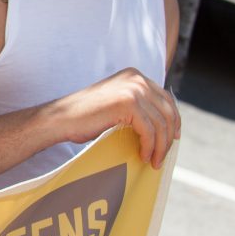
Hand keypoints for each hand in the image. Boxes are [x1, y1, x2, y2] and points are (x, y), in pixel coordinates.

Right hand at [53, 69, 179, 167]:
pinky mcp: (128, 103)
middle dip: (168, 137)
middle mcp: (136, 78)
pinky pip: (149, 131)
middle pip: (167, 111)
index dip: (173, 121)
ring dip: (160, 146)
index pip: (166, 99)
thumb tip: (163, 124)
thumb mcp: (116, 103)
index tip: (173, 138)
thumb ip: (137, 104)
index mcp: (134, 75)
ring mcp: (133, 89)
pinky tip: (143, 156)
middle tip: (162, 156)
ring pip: (160, 124)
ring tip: (154, 161)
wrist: (61, 118)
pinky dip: (149, 146)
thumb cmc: (85, 116)